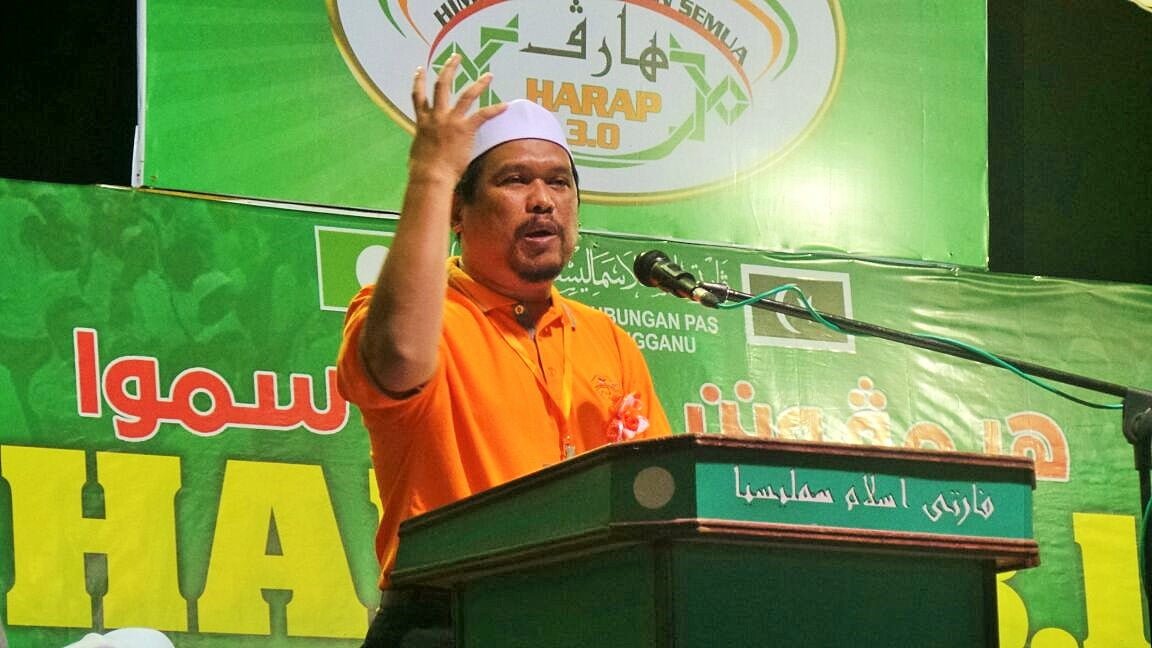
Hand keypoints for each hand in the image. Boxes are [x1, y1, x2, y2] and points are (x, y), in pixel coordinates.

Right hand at [409, 53, 506, 179]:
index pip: (418, 96)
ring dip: (479, 84)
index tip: (420, 70)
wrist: (430, 176)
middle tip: (456, 57)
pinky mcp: (464, 129)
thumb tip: (420, 155)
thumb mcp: (417, 153)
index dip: (418, 81)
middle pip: (441, 86)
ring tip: (489, 75)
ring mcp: (450, 121)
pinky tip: (505, 105)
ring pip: (466, 95)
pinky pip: (482, 115)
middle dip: (449, 69)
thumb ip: (421, 146)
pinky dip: (494, 109)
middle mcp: (436, 116)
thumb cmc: (421, 171)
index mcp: (422, 122)